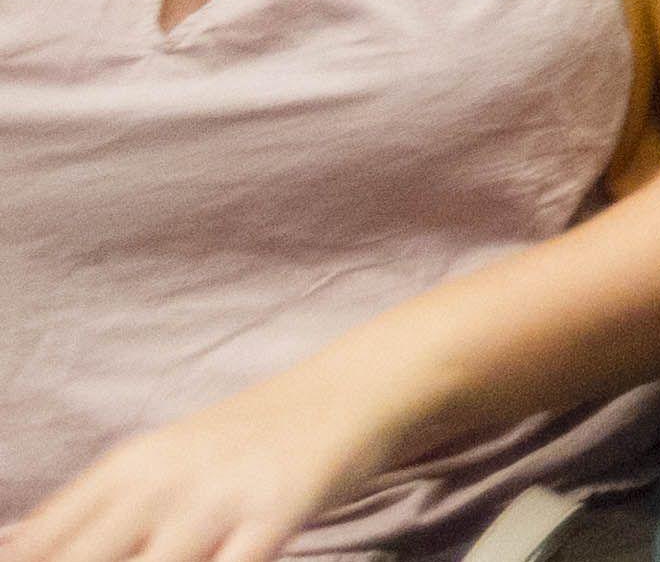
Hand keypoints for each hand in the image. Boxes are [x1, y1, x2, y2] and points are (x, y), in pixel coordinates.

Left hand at [3, 368, 403, 561]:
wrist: (350, 392)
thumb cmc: (247, 440)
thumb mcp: (159, 463)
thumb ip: (89, 512)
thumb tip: (17, 543)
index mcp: (123, 470)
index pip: (37, 542)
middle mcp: (159, 481)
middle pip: (82, 560)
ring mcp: (218, 496)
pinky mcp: (274, 511)